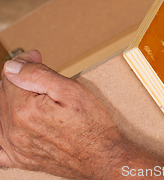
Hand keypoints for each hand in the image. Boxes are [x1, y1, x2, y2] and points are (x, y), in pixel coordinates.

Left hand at [0, 51, 123, 178]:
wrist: (101, 157)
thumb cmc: (91, 124)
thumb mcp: (70, 89)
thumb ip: (37, 75)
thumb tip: (12, 67)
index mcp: (24, 110)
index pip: (9, 77)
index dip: (23, 63)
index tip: (35, 57)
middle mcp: (15, 131)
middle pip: (2, 93)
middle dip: (17, 78)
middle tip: (37, 68)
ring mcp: (15, 147)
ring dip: (10, 98)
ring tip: (31, 92)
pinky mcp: (19, 159)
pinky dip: (1, 130)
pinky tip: (11, 122)